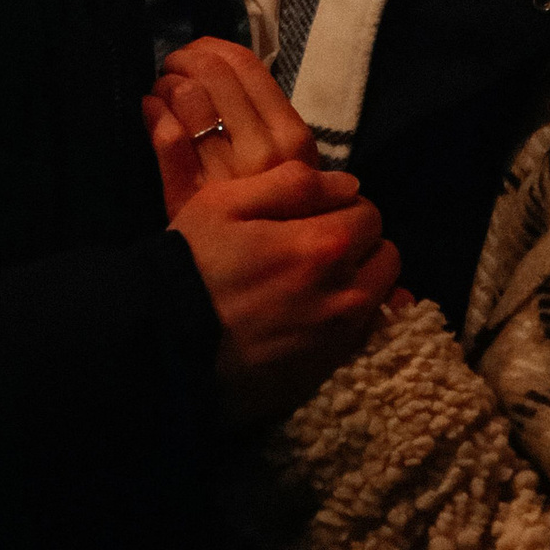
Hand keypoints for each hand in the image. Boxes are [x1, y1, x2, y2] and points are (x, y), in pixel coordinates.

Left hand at [151, 36, 316, 192]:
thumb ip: (255, 110)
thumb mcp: (280, 158)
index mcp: (292, 136)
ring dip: (166, 84)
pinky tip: (150, 110)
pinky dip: (153, 112)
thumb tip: (213, 55)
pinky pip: (167, 136)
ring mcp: (229, 172)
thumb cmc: (273, 207)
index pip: (245, 65)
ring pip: (187, 97)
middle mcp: (265, 151)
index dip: (210, 49)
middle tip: (172, 71)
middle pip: (212, 74)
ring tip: (163, 93)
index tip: (195, 55)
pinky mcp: (194, 193)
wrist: (261, 269)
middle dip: (183, 62)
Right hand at [164, 155, 401, 425]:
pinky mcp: (328, 366)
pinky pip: (366, 331)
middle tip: (318, 243)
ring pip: (381, 293)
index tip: (315, 213)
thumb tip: (348, 184)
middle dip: (359, 242)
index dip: (343, 206)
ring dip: (361, 278)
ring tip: (319, 278)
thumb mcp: (223, 202)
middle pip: (385, 253)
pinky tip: (316, 311)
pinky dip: (352, 315)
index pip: (369, 211)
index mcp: (324, 244)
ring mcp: (339, 335)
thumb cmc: (190, 265)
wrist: (164, 345)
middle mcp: (344, 292)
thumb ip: (292, 183)